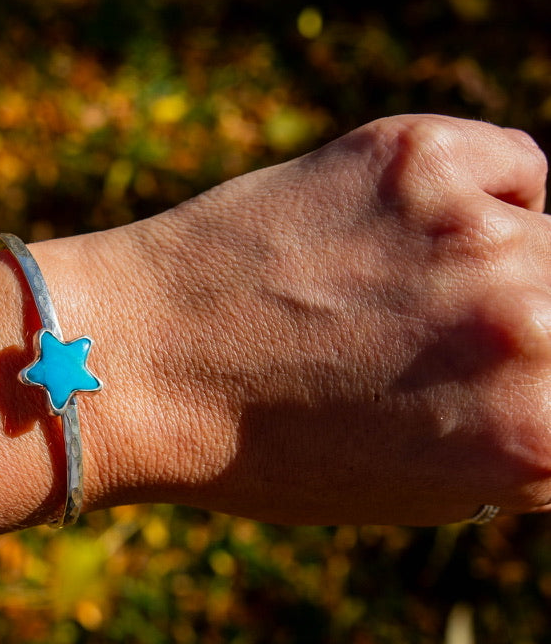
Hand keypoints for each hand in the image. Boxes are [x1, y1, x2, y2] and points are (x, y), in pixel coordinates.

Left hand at [103, 115, 550, 525]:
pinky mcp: (417, 156)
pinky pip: (511, 169)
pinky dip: (480, 199)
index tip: (519, 381)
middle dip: (535, 334)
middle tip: (453, 335)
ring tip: (406, 294)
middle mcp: (529, 327)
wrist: (132, 362)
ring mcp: (473, 232)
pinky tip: (403, 232)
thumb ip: (516, 442)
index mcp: (534, 438)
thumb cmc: (253, 448)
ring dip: (506, 270)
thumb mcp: (411, 487)